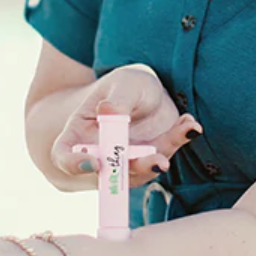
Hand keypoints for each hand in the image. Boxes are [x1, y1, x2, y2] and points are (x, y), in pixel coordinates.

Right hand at [51, 66, 201, 186]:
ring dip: (163, 156)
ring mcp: (127, 160)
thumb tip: (108, 112)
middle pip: (109, 173)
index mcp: (80, 134)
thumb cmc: (125, 84)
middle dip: (135, 168)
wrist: (147, 90)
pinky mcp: (151, 158)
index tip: (95, 162)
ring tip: (186, 128)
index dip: (74, 164)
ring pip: (141, 170)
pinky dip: (179, 141)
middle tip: (159, 161)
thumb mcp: (122, 83)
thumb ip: (117, 99)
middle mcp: (101, 153)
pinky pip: (164, 156)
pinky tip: (191, 124)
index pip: (64, 156)